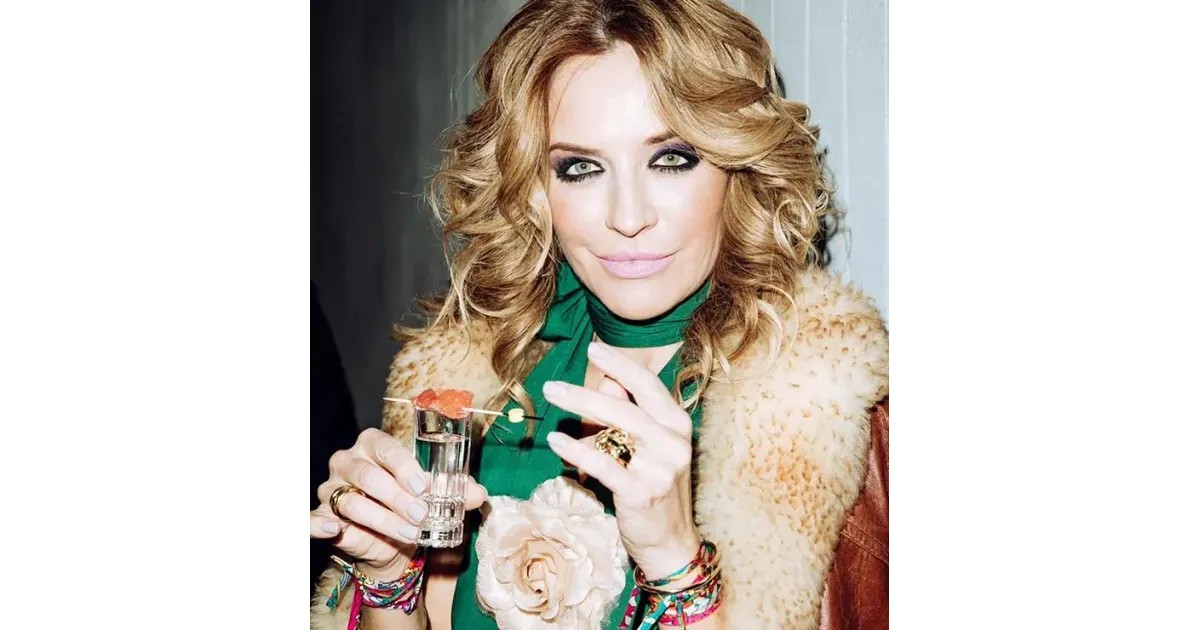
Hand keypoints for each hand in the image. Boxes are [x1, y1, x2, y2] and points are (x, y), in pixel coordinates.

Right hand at [308, 428, 487, 579]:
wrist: (391, 540)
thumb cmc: (410, 503)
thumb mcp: (435, 495)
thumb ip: (456, 491)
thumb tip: (478, 494)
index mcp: (374, 445)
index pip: (386, 448)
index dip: (405, 467)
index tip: (424, 488)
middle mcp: (348, 461)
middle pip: (368, 475)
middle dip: (397, 497)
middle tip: (422, 514)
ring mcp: (332, 488)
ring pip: (351, 502)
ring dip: (383, 520)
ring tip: (411, 533)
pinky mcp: (323, 515)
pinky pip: (316, 518)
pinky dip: (319, 523)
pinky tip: (334, 529)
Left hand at [542, 341, 700, 580]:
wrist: (670, 541)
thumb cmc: (654, 487)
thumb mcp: (648, 447)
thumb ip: (628, 412)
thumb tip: (606, 379)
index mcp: (677, 424)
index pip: (649, 385)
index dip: (620, 365)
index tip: (593, 350)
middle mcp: (674, 442)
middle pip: (626, 405)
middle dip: (586, 390)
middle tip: (553, 384)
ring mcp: (661, 468)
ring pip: (616, 429)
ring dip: (580, 409)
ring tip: (552, 398)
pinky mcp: (642, 493)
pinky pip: (604, 464)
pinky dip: (577, 450)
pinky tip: (557, 440)